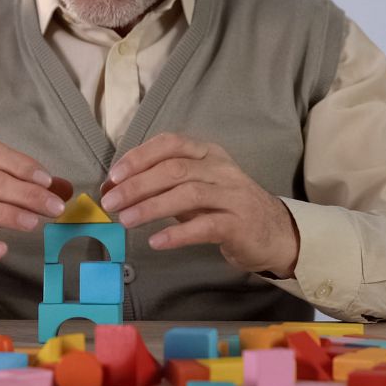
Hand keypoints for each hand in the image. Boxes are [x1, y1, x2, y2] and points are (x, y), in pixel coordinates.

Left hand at [99, 133, 299, 276]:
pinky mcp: (239, 225)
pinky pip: (205, 226)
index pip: (170, 143)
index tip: (113, 176)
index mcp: (207, 153)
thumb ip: (163, 184)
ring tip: (126, 220)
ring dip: (152, 206)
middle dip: (138, 184)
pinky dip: (178, 233)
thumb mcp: (196, 186)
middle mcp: (220, 169)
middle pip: (174, 169)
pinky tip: (157, 241)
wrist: (274, 232)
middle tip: (111, 202)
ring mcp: (232, 196)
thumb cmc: (225, 206)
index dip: (139, 157)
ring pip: (188, 194)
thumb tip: (117, 188)